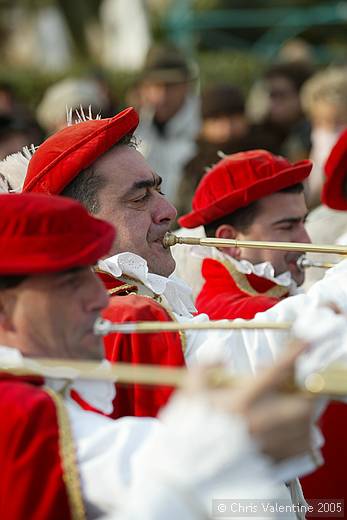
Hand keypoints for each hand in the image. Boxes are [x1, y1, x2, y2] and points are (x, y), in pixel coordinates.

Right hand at [183, 342, 313, 462]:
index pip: (275, 371)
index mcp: (240, 403)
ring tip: (291, 403)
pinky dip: (302, 434)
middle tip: (298, 381)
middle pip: (302, 403)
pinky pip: (300, 447)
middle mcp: (259, 423)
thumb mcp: (189, 392)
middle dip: (306, 389)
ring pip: (305, 426)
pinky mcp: (272, 463)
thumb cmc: (187, 431)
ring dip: (304, 410)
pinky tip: (289, 427)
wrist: (185, 473)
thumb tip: (221, 354)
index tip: (304, 341)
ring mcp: (268, 445)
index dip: (293, 353)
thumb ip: (204, 367)